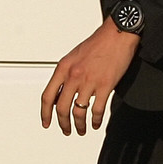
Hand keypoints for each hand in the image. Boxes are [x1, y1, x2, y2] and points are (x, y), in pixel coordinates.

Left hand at [41, 16, 139, 135]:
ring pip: (78, 112)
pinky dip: (95, 120)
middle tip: (66, 130)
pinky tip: (95, 123)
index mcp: (64, 68)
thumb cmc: (98, 43)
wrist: (117, 33)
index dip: (45, 113)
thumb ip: (66, 74)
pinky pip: (97, 110)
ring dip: (79, 125)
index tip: (46, 122)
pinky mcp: (105, 85)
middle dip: (63, 123)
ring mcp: (89, 81)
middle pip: (62, 108)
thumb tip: (61, 93)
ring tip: (81, 129)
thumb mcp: (74, 56)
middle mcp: (74, 76)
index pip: (48, 96)